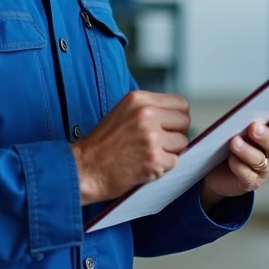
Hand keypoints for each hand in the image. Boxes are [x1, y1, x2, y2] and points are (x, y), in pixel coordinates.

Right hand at [71, 91, 190, 204]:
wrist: (84, 168)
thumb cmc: (101, 144)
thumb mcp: (123, 113)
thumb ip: (148, 109)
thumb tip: (176, 116)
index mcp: (139, 99)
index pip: (180, 103)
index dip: (177, 117)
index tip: (170, 127)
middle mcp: (146, 114)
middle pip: (184, 122)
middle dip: (175, 134)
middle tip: (159, 143)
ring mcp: (151, 137)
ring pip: (181, 143)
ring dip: (169, 152)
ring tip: (147, 154)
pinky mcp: (154, 159)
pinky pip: (174, 162)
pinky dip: (162, 167)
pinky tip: (145, 166)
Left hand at [200, 113, 268, 209]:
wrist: (216, 170)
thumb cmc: (230, 144)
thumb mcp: (239, 129)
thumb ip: (245, 121)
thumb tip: (242, 112)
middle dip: (266, 137)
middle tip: (254, 127)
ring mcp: (263, 171)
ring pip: (260, 161)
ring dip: (248, 150)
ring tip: (235, 141)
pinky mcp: (250, 183)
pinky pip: (247, 175)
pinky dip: (238, 165)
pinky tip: (231, 158)